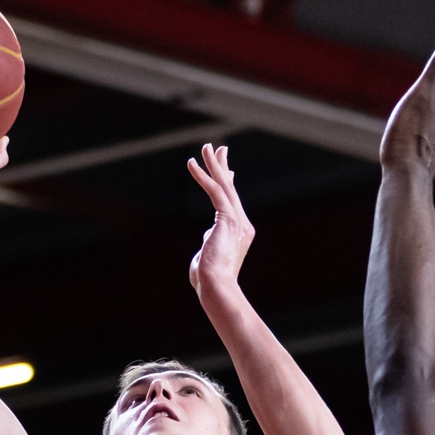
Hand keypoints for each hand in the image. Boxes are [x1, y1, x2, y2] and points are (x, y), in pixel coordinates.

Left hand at [187, 143, 254, 297]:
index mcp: (240, 232)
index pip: (233, 202)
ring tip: (206, 147)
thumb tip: (207, 235)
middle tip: (219, 148)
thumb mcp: (209, 255)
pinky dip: (202, 176)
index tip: (227, 170)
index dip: (229, 184)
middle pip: (231, 189)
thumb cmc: (208, 279)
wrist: (217, 286)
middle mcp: (242, 224)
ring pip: (224, 186)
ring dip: (214, 164)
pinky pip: (214, 191)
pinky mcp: (227, 219)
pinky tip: (192, 164)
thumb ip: (210, 241)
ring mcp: (237, 221)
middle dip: (223, 167)